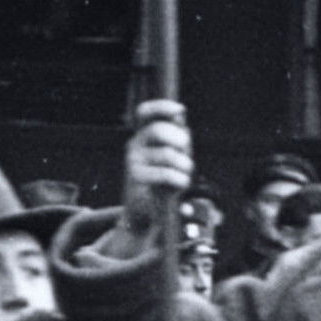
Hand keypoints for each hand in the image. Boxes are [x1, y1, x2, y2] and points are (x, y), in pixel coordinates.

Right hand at [107, 100, 192, 256]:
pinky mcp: (135, 179)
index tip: (180, 110)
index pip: (144, 113)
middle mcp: (135, 146)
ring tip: (186, 175)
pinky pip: (165, 173)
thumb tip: (180, 115)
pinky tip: (181, 184)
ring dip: (184, 165)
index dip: (161, 107)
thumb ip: (176, 138)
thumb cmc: (161, 184)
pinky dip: (179, 179)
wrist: (143, 213)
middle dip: (178, 139)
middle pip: (157, 130)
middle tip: (187, 154)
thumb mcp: (171, 159)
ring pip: (167, 154)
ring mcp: (133, 162)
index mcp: (143, 137)